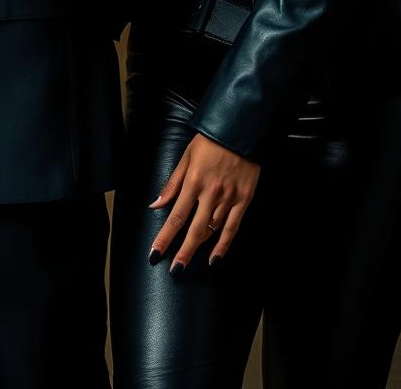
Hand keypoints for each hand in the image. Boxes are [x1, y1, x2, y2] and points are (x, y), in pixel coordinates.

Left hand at [148, 133, 259, 269]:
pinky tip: (215, 258)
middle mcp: (211, 193)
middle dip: (182, 252)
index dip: (165, 237)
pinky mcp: (244, 200)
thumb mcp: (186, 157)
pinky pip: (232, 228)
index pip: (176, 216)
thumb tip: (155, 204)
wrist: (240, 130)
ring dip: (200, 248)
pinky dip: (224, 245)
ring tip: (188, 262)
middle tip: (174, 269)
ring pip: (212, 230)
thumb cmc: (210, 142)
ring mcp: (229, 198)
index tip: (155, 253)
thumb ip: (172, 184)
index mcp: (193, 182)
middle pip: (194, 230)